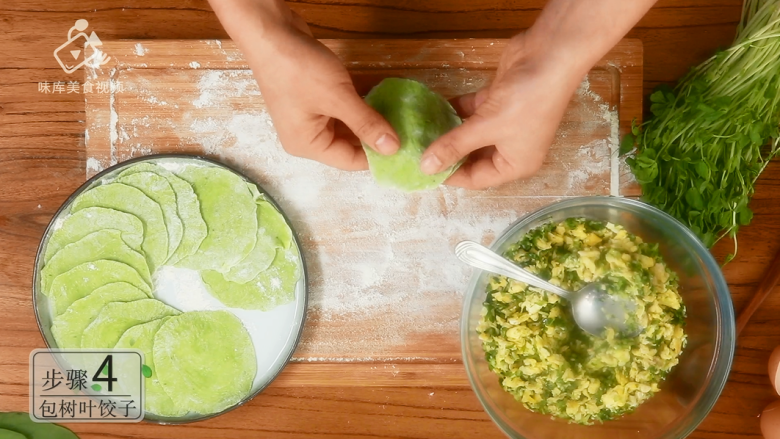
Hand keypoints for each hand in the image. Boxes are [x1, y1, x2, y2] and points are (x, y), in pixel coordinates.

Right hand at [210, 1, 398, 169]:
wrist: (270, 32)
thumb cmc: (298, 69)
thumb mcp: (337, 98)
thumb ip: (366, 124)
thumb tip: (393, 149)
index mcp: (307, 145)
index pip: (350, 161)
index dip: (378, 155)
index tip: (406, 146)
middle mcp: (307, 136)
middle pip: (349, 145)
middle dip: (376, 136)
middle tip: (407, 129)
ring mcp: (309, 117)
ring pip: (348, 126)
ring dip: (369, 119)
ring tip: (399, 114)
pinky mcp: (313, 98)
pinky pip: (342, 109)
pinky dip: (359, 105)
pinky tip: (381, 98)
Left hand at [420, 33, 583, 189]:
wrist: (551, 54)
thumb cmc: (526, 100)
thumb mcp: (487, 127)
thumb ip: (454, 146)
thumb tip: (426, 168)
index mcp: (515, 164)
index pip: (477, 179)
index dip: (450, 176)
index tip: (423, 170)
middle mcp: (511, 148)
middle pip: (473, 158)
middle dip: (448, 154)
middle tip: (417, 150)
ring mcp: (505, 123)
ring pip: (471, 134)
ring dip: (449, 132)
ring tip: (420, 132)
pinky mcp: (498, 101)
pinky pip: (473, 113)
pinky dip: (456, 110)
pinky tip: (434, 108)